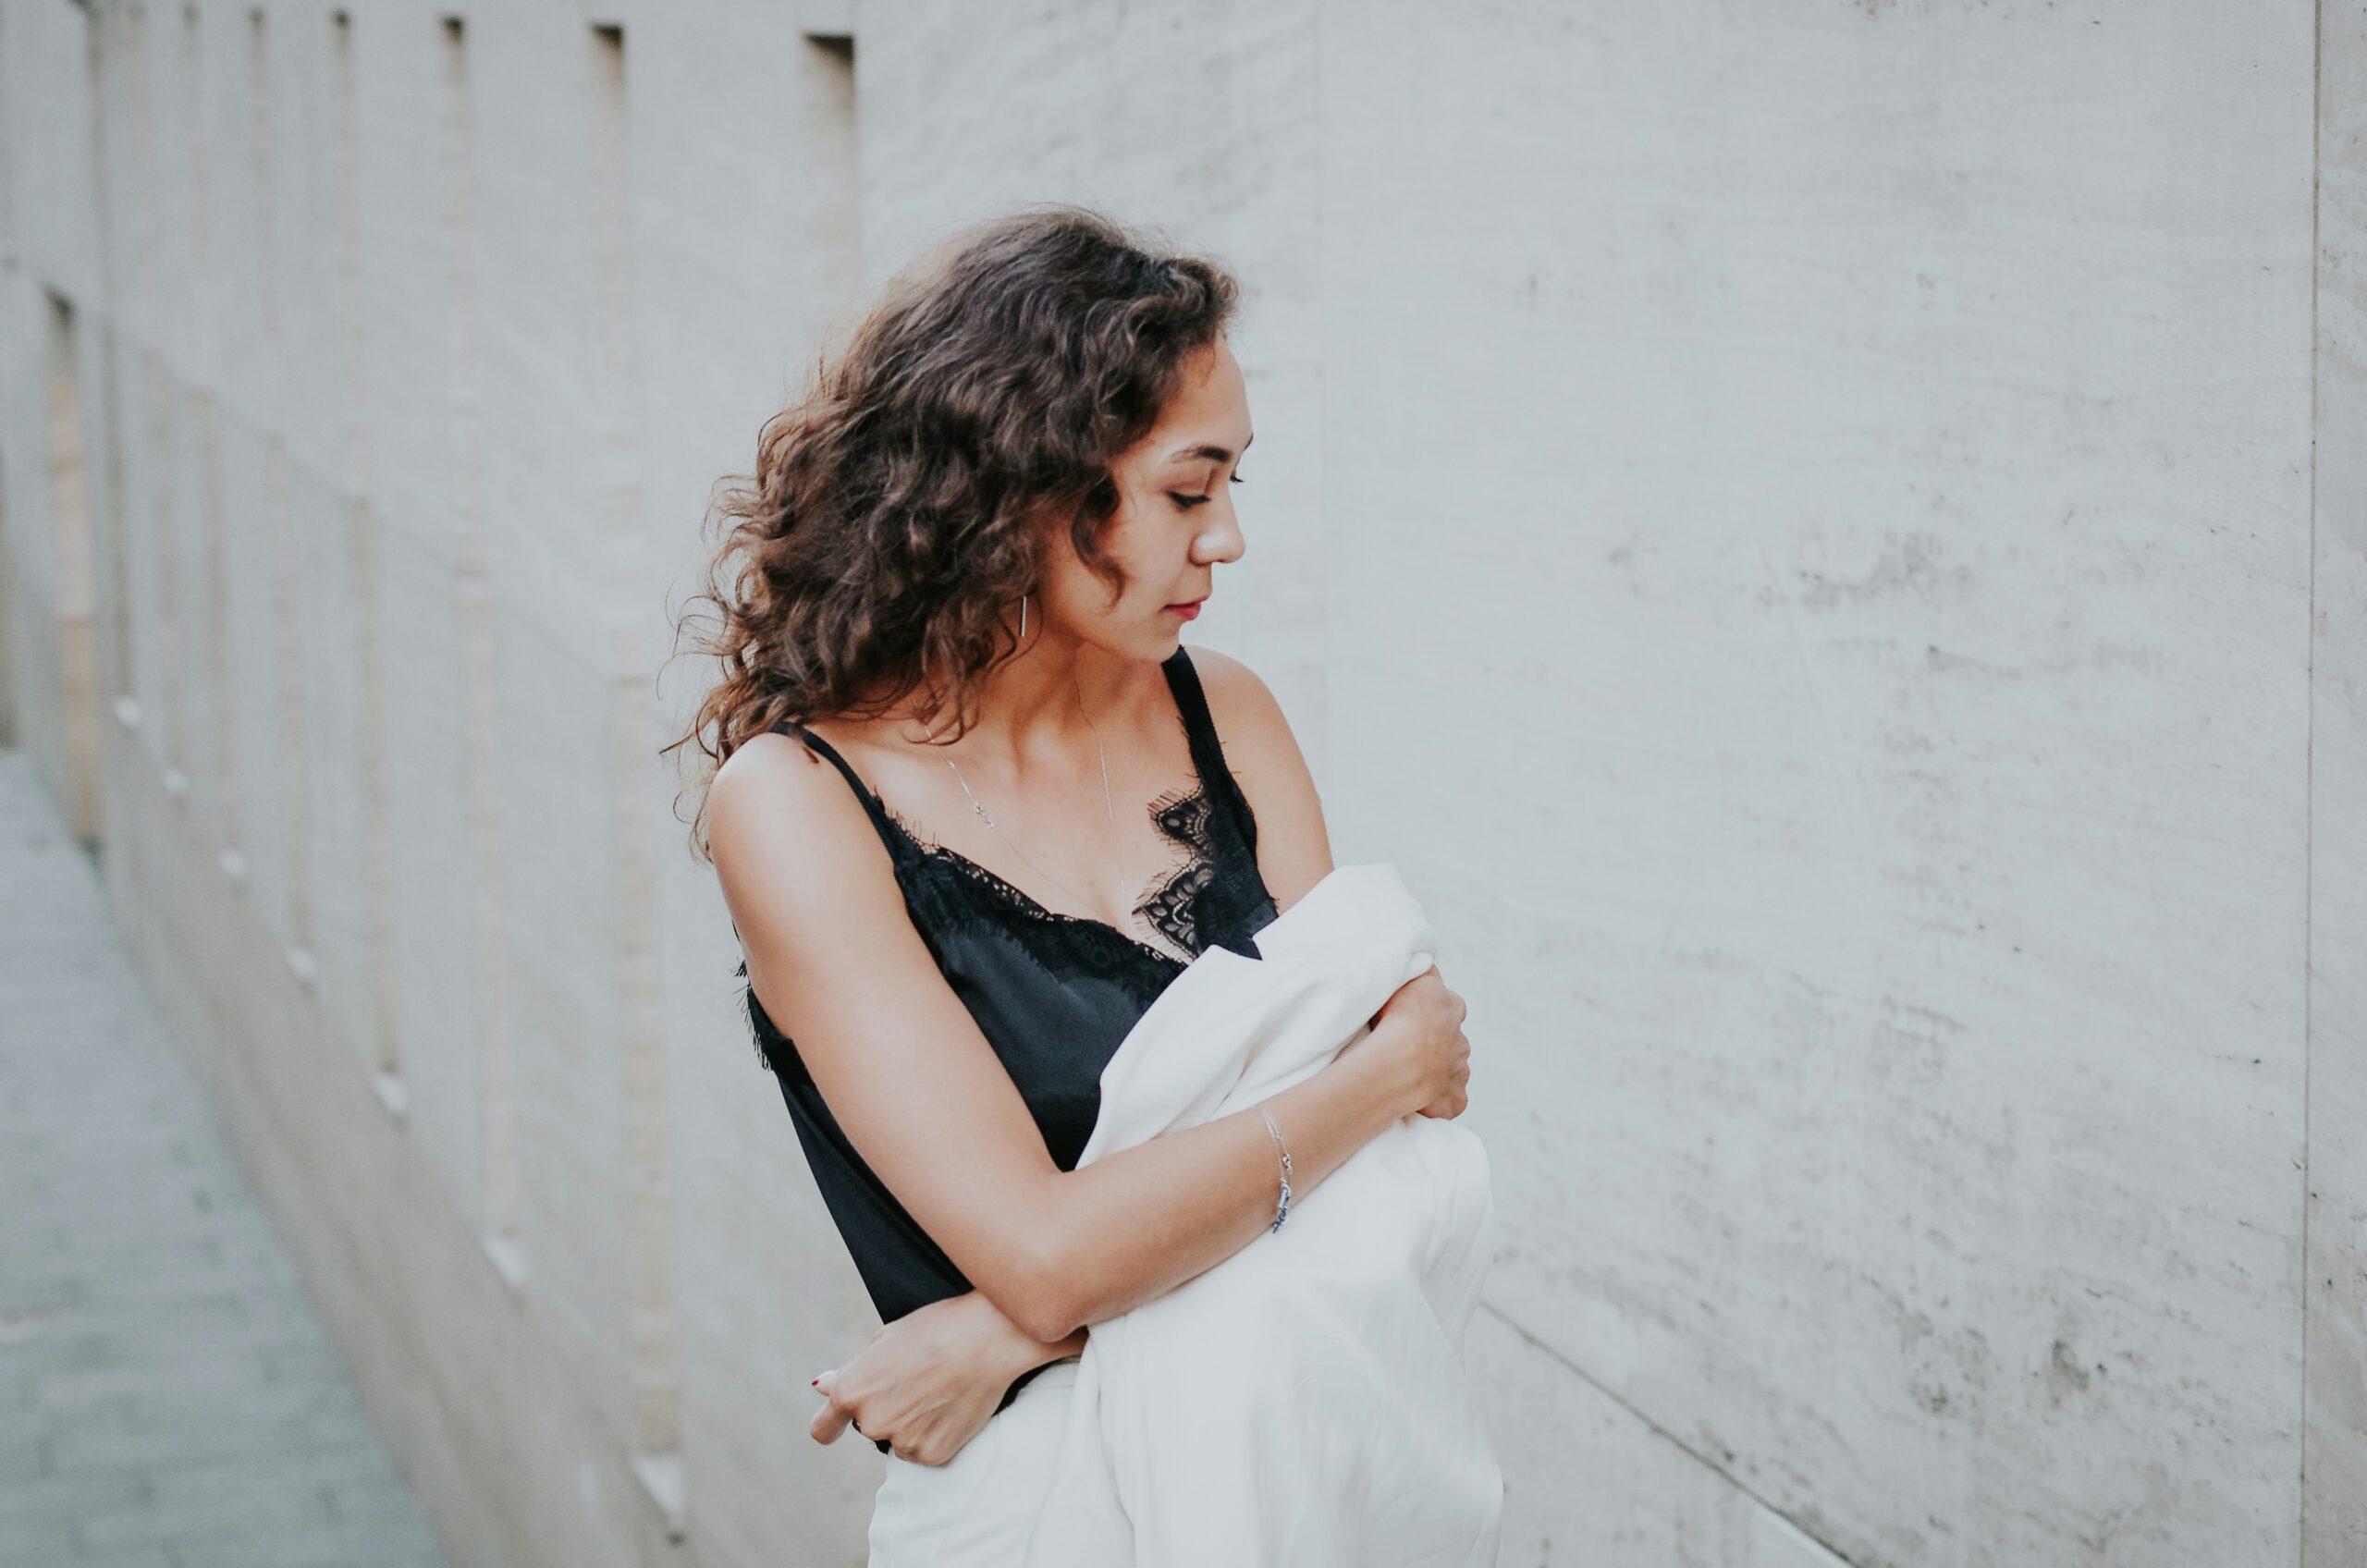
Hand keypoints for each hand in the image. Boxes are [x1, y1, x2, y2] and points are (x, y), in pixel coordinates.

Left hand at [809, 1290, 1083, 1465]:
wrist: (988, 1337)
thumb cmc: (935, 1327)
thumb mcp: (884, 1339)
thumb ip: (851, 1371)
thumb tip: (822, 1387)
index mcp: (851, 1392)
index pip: (823, 1428)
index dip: (830, 1426)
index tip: (834, 1428)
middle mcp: (871, 1423)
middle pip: (871, 1425)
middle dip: (888, 1408)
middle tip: (918, 1379)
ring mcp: (902, 1442)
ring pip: (900, 1438)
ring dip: (913, 1422)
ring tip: (940, 1389)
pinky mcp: (933, 1455)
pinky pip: (926, 1449)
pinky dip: (936, 1433)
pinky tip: (952, 1405)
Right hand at [1361, 963, 1470, 1119]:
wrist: (1401, 1059)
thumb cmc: (1398, 1015)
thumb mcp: (1410, 977)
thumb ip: (1422, 968)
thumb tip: (1428, 959)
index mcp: (1452, 1008)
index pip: (1448, 1004)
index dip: (1430, 1010)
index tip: (1412, 1015)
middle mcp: (1461, 1039)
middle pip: (1452, 1039)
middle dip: (1435, 1043)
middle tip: (1406, 1047)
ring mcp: (1459, 1071)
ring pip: (1453, 1068)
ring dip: (1438, 1070)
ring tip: (1409, 1073)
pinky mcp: (1455, 1099)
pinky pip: (1452, 1101)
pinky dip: (1442, 1101)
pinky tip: (1423, 1100)